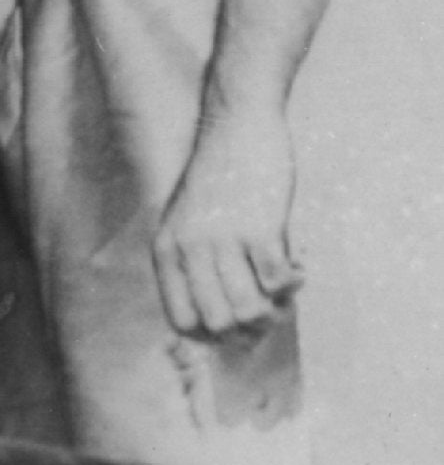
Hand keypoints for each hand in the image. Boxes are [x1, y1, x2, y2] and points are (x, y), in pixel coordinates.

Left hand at [153, 99, 302, 338]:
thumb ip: (195, 263)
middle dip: (251, 329)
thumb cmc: (218, 179)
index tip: (238, 328)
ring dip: (276, 311)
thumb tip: (227, 321)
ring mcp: (221, 240)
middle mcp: (187, 249)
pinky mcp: (258, 229)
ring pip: (249, 311)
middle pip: (219, 325)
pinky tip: (298, 265)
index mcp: (165, 250)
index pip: (182, 322)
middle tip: (270, 309)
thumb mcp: (188, 221)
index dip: (214, 338)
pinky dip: (294, 284)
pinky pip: (277, 282)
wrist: (235, 126)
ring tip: (285, 290)